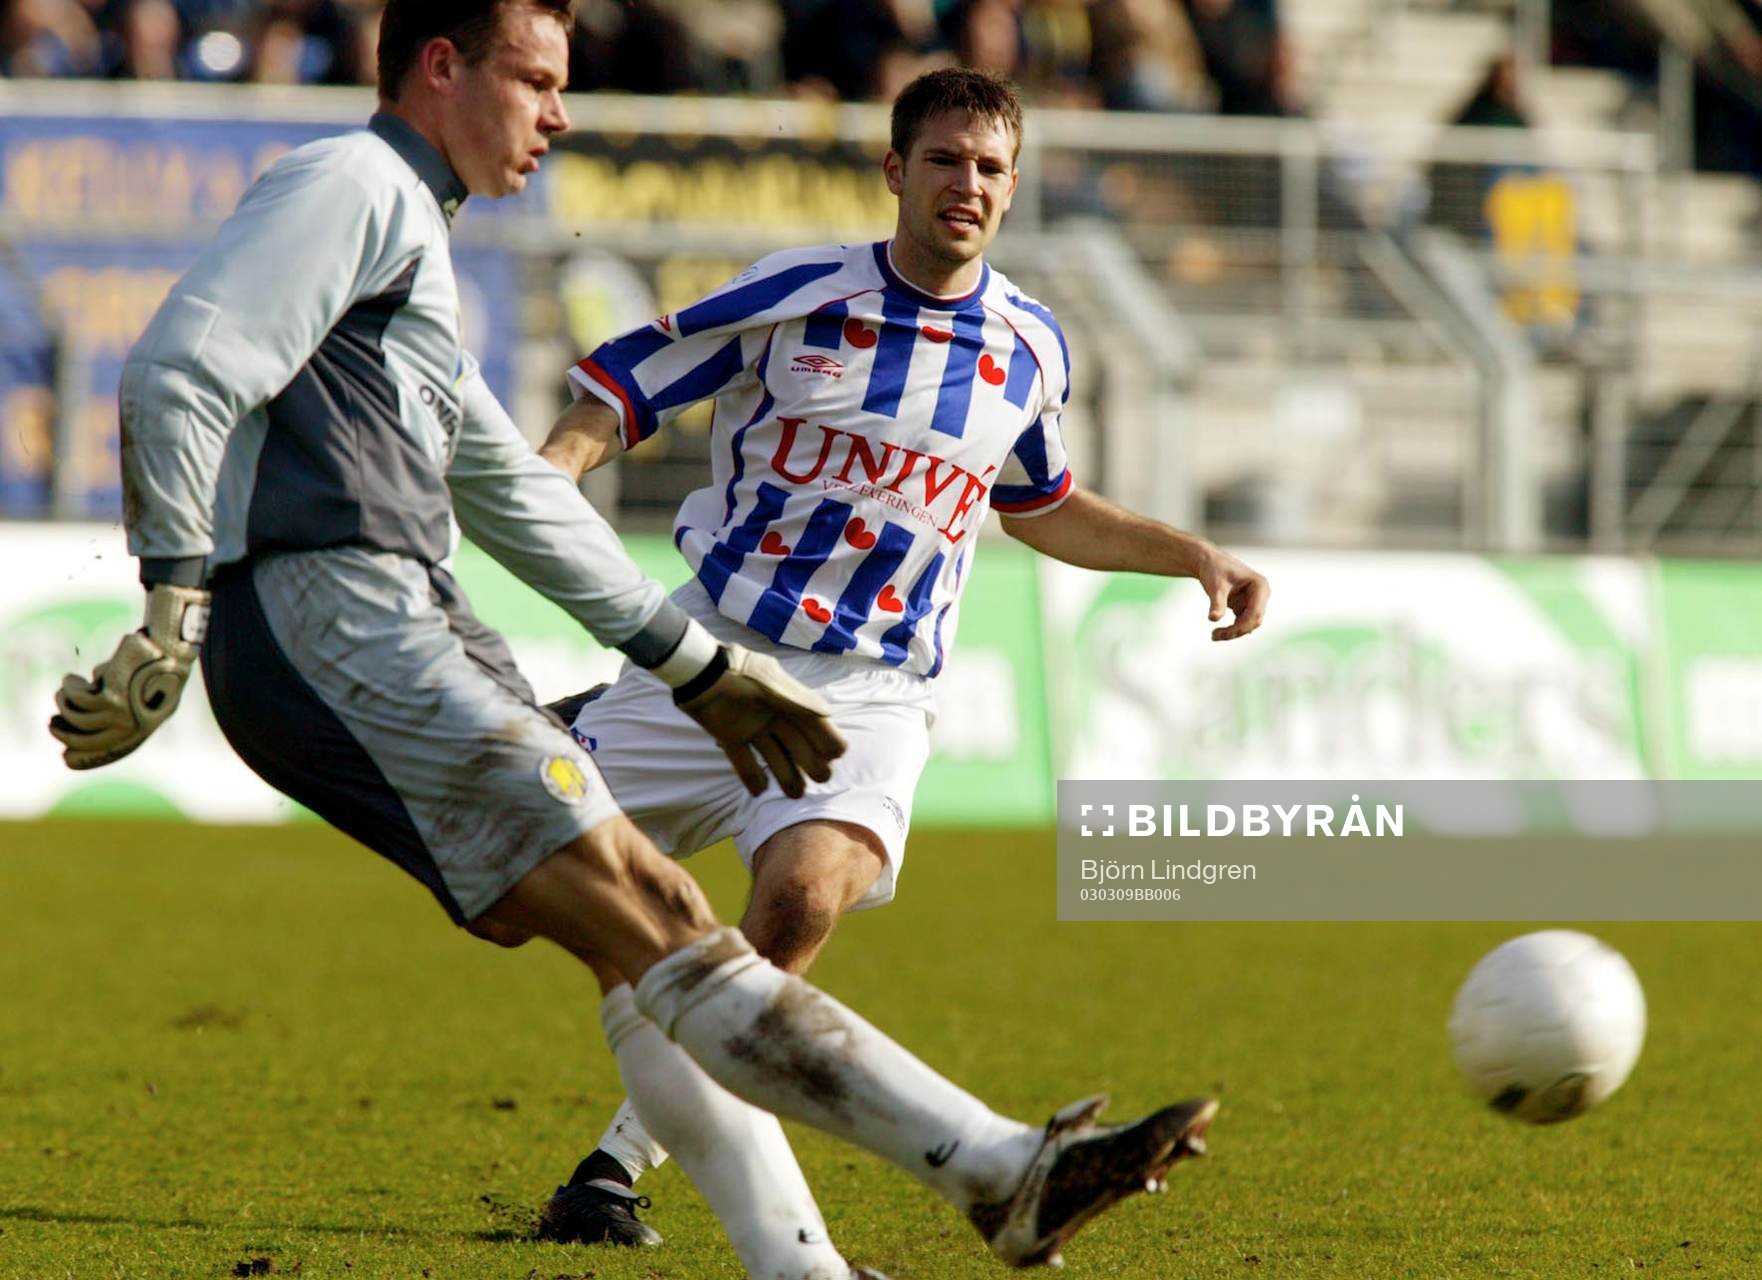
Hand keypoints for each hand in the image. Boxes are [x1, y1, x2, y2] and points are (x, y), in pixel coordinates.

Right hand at [49, 583, 209, 769]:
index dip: (87, 758)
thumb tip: (82, 722)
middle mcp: (133, 727)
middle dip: (64, 734)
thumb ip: (121, 710)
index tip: (66, 757)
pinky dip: (70, 688)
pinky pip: (77, 698)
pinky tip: (71, 679)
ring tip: (64, 691)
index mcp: (144, 728)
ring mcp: (121, 714)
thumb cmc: (156, 666)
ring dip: (65, 703)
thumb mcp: (142, 692)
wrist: (166, 647)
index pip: (111, 752)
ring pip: (77, 718)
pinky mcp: (110, 698)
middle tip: (52, 723)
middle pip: (86, 741)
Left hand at [674, 645, 846, 797]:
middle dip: (811, 763)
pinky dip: (751, 776)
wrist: (699, 671)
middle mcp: (774, 717)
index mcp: (788, 702)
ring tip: (795, 794)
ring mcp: (752, 728)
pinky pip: (743, 761)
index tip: (831, 756)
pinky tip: (760, 791)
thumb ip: (797, 700)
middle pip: (798, 745)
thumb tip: (827, 713)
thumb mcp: (770, 683)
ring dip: (786, 775)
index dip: (826, 740)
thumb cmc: (739, 672)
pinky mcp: (729, 737)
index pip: (815, 725)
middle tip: (819, 779)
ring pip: (774, 756)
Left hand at [1195, 545, 1268, 640]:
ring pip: (1248, 624)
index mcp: (1260, 586)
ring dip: (1233, 632)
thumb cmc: (1213, 569)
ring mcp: (1254, 601)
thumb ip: (1217, 603)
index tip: (1224, 633)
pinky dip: (1231, 629)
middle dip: (1236, 631)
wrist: (1207, 562)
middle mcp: (1261, 594)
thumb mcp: (1215, 586)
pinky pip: (1242, 623)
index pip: (1256, 613)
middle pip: (1254, 621)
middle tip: (1214, 636)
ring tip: (1214, 636)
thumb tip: (1214, 619)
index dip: (1242, 626)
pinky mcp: (1245, 606)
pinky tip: (1217, 633)